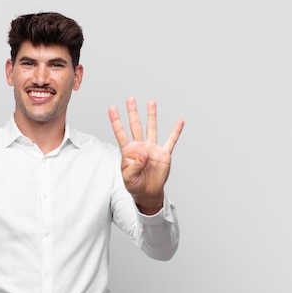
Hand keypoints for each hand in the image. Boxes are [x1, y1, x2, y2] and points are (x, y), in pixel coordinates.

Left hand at [109, 97, 183, 214]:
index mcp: (128, 152)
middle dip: (132, 112)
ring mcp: (152, 149)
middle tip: (130, 99)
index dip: (116, 121)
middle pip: (135, 126)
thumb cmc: (134, 185)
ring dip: (151, 115)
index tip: (112, 108)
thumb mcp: (129, 178)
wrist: (148, 193)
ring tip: (151, 103)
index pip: (120, 133)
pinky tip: (179, 122)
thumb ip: (134, 166)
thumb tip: (145, 153)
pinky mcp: (164, 154)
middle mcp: (140, 147)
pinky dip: (176, 131)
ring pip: (151, 128)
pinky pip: (171, 141)